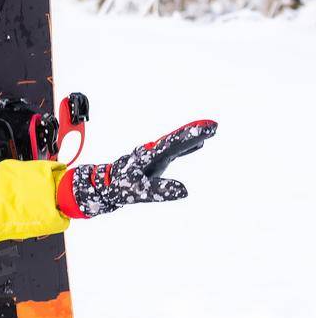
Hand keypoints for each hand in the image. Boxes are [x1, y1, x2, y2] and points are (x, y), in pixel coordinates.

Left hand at [57, 120, 217, 218]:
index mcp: (150, 156)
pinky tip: (198, 144)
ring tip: (210, 129)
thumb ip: (161, 190)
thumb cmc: (120, 188)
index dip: (190, 135)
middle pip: (176, 139)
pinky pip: (174, 149)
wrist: (104, 185)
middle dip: (194, 131)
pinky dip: (186, 146)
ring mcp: (154, 154)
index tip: (207, 128)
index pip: (173, 143)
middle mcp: (153, 152)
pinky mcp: (155, 159)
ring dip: (191, 136)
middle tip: (213, 125)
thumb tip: (185, 191)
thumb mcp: (140, 192)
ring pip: (175, 142)